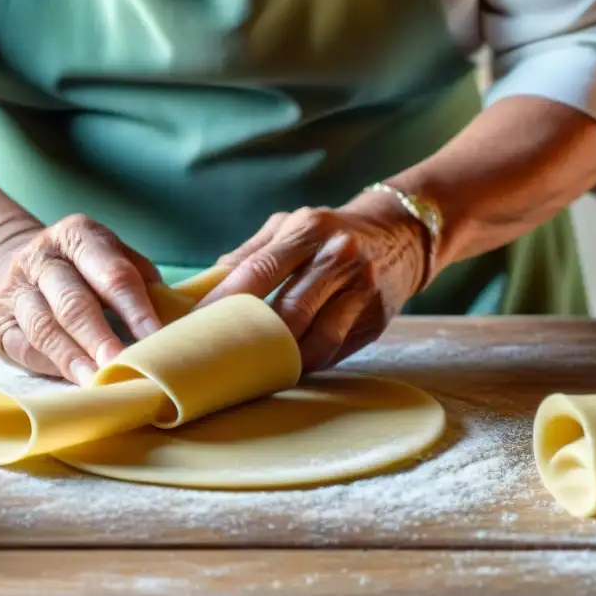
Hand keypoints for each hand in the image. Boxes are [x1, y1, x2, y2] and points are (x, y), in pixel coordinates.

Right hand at [0, 215, 163, 384]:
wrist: (2, 258)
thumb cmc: (79, 267)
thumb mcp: (109, 255)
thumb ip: (140, 279)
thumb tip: (176, 316)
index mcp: (79, 236)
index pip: (113, 273)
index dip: (136, 308)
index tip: (157, 337)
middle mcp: (42, 258)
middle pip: (75, 303)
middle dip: (102, 338)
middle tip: (123, 365)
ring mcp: (14, 289)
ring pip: (45, 327)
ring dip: (75, 358)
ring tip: (98, 381)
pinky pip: (24, 346)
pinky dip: (51, 365)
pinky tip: (73, 380)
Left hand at [199, 192, 426, 371]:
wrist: (402, 235)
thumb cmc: (330, 234)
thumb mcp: (291, 226)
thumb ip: (249, 252)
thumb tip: (203, 284)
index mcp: (309, 229)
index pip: (258, 271)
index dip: (223, 303)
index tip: (194, 326)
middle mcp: (339, 255)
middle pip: (289, 310)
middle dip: (252, 338)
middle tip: (221, 358)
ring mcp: (363, 289)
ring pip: (317, 338)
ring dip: (285, 358)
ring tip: (256, 369)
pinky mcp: (378, 318)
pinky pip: (337, 350)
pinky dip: (311, 361)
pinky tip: (291, 366)